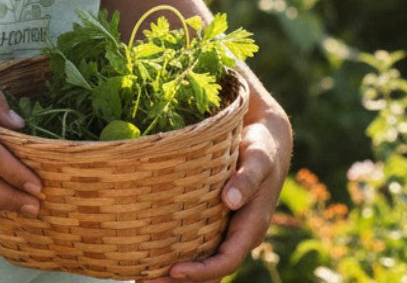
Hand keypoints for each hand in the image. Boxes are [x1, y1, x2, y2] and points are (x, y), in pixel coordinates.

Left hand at [157, 106, 292, 281]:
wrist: (264, 138)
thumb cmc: (261, 148)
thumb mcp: (258, 159)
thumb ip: (247, 179)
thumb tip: (231, 201)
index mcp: (251, 227)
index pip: (226, 260)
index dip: (201, 270)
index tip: (173, 271)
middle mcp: (238, 234)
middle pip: (210, 270)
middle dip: (181, 281)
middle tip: (144, 282)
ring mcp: (226, 229)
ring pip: (202, 261)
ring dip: (176, 275)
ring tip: (142, 277)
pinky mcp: (216, 219)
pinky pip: (197, 243)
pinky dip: (177, 252)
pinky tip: (151, 253)